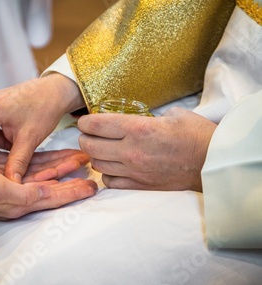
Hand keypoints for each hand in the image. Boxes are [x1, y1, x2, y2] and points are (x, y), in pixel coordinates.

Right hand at [0, 163, 96, 219]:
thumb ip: (26, 194)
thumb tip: (50, 194)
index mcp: (16, 198)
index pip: (51, 194)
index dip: (71, 190)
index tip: (92, 186)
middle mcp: (12, 187)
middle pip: (47, 177)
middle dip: (67, 169)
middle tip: (88, 162)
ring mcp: (3, 173)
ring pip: (36, 165)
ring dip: (55, 161)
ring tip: (75, 156)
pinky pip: (20, 157)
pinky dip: (34, 156)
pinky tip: (45, 153)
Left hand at [77, 107, 216, 191]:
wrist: (214, 164)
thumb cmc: (197, 135)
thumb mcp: (174, 114)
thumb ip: (148, 116)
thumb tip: (136, 118)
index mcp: (138, 129)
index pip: (96, 125)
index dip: (85, 122)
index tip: (84, 121)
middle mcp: (131, 151)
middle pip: (90, 146)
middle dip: (84, 138)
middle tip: (87, 134)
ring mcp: (134, 171)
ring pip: (97, 165)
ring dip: (94, 156)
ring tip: (99, 150)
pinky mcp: (140, 186)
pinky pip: (110, 182)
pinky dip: (106, 174)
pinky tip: (112, 167)